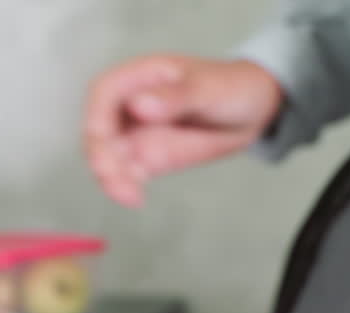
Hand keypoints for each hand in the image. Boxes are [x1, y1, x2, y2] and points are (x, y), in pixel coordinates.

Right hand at [84, 55, 282, 206]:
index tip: (105, 143)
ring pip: (108, 156)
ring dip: (110, 178)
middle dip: (102, 157)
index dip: (98, 119)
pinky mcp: (146, 157)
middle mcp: (130, 104)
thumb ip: (176, 96)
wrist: (252, 111)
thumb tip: (139, 106)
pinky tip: (136, 197)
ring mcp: (136, 132)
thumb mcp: (209, 88)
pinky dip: (124, 186)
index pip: (104, 94)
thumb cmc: (231, 87)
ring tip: (130, 196)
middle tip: (119, 182)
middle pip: (99, 130)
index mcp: (139, 77)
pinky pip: (125, 173)